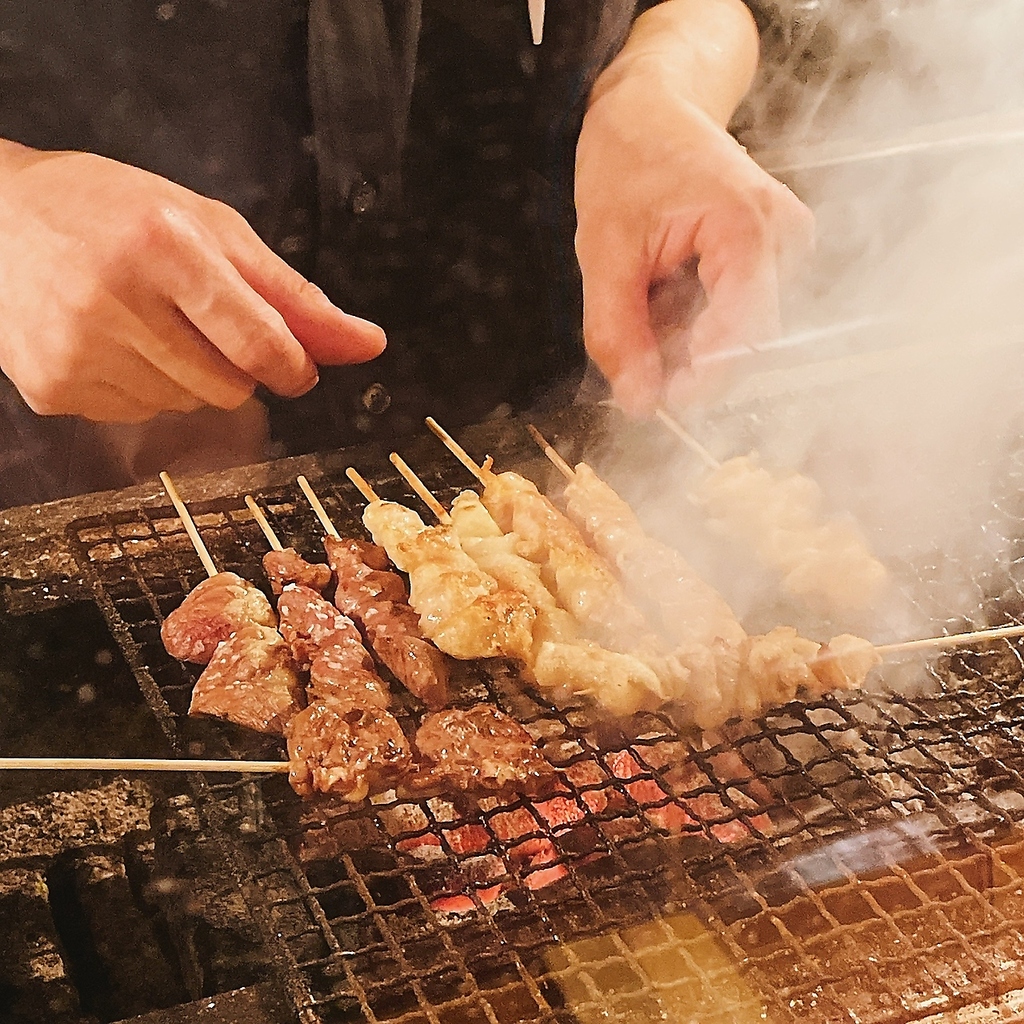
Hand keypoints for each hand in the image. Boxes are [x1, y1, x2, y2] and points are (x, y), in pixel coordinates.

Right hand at [0, 143, 385, 422]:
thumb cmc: (113, 212)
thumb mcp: (214, 231)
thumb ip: (296, 297)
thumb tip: (367, 345)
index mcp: (164, 246)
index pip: (262, 344)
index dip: (292, 365)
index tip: (294, 364)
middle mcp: (113, 300)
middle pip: (231, 387)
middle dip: (236, 365)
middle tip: (198, 320)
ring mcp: (76, 351)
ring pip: (187, 406)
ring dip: (188, 376)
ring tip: (146, 322)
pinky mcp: (52, 389)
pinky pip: (139, 417)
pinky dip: (143, 388)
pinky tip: (113, 342)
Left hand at [575, 65, 812, 414]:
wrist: (651, 110)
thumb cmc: (629, 160)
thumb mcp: (603, 251)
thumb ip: (618, 331)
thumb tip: (640, 401)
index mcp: (748, 226)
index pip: (745, 335)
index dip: (702, 378)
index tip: (656, 398)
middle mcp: (783, 237)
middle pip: (744, 340)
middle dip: (686, 356)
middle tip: (635, 340)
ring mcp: (785, 246)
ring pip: (738, 332)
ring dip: (687, 336)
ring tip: (648, 294)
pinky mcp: (774, 255)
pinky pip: (737, 312)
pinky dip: (695, 318)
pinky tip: (667, 289)